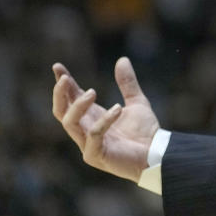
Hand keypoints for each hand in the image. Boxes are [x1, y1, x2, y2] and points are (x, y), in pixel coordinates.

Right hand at [52, 57, 158, 182]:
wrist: (157, 154)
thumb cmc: (145, 133)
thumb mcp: (137, 102)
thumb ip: (128, 83)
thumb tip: (122, 59)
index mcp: (92, 117)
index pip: (70, 100)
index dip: (63, 84)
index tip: (57, 67)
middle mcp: (86, 130)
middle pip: (61, 112)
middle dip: (59, 94)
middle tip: (65, 78)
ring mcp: (88, 145)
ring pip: (69, 123)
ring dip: (78, 106)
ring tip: (92, 92)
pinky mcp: (96, 156)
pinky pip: (93, 136)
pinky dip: (104, 121)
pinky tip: (118, 109)